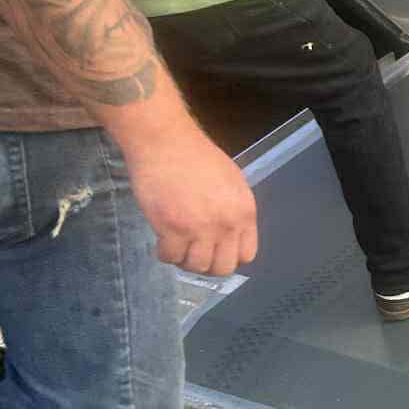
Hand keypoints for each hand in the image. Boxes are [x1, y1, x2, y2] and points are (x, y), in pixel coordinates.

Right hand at [123, 116, 258, 277]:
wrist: (166, 141)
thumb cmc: (196, 156)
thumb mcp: (231, 182)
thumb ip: (233, 210)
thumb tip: (228, 235)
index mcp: (245, 212)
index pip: (247, 255)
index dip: (229, 256)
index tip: (215, 250)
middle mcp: (227, 224)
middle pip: (222, 267)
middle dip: (206, 264)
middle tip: (192, 251)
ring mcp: (200, 228)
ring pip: (196, 266)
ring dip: (184, 259)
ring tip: (176, 244)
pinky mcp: (172, 229)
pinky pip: (170, 257)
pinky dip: (164, 253)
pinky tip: (161, 240)